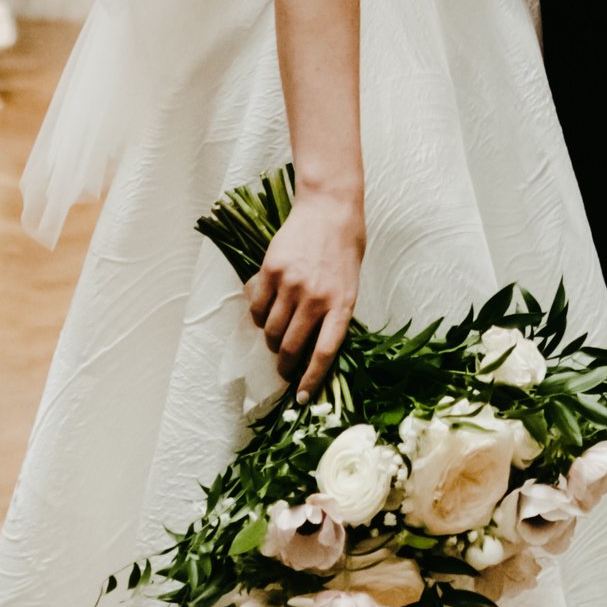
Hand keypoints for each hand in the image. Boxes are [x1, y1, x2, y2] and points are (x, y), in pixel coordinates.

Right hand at [245, 187, 363, 400]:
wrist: (330, 208)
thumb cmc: (345, 250)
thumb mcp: (349, 286)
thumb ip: (333, 315)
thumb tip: (312, 349)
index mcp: (342, 304)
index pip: (324, 352)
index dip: (311, 378)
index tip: (302, 398)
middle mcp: (316, 297)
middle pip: (292, 347)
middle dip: (286, 366)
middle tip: (284, 370)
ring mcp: (291, 283)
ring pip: (271, 330)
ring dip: (272, 341)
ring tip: (277, 338)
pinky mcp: (271, 270)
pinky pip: (257, 307)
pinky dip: (258, 318)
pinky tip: (265, 315)